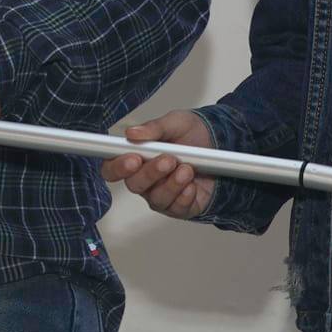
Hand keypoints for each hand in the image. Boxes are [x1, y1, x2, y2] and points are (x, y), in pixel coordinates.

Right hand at [100, 110, 214, 218]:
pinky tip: (192, 184)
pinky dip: (185, 196)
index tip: (132, 158)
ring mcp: (161, 194)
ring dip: (172, 184)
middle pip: (134, 184)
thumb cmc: (191, 134)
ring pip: (156, 198)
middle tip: (168, 160)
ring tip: (186, 169)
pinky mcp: (180, 207)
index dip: (117, 167)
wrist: (219, 145)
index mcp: (136, 157)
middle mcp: (145, 179)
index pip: (112, 168)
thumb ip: (154, 128)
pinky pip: (177, 208)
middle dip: (150, 173)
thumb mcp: (175, 122)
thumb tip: (132, 133)